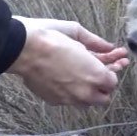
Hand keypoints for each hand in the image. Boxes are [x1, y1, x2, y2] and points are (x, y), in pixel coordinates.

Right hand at [7, 16, 129, 105]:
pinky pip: (69, 101)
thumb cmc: (50, 38)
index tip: (108, 65)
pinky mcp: (55, 101)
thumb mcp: (76, 32)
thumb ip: (96, 43)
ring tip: (83, 78)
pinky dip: (71, 93)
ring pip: (86, 103)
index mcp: (96, 74)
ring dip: (88, 93)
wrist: (23, 50)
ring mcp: (70, 99)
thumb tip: (109, 47)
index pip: (113, 82)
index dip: (110, 72)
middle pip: (104, 98)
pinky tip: (67, 80)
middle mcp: (86, 92)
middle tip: (99, 74)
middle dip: (102, 87)